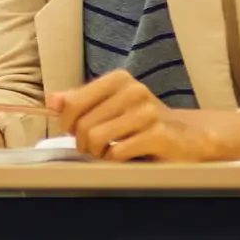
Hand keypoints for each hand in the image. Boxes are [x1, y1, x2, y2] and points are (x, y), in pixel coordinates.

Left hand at [50, 71, 211, 161]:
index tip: (73, 132)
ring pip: (98, 138)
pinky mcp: (158, 135)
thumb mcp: (111, 105)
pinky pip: (118, 152)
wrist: (187, 137)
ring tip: (107, 153)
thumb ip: (80, 101)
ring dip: (98, 152)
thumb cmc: (142, 122)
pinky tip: (125, 157)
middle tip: (92, 148)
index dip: (67, 122)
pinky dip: (115, 160)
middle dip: (83, 142)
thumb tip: (52, 101)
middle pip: (85, 124)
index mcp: (118, 80)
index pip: (74, 102)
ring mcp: (148, 112)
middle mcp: (134, 91)